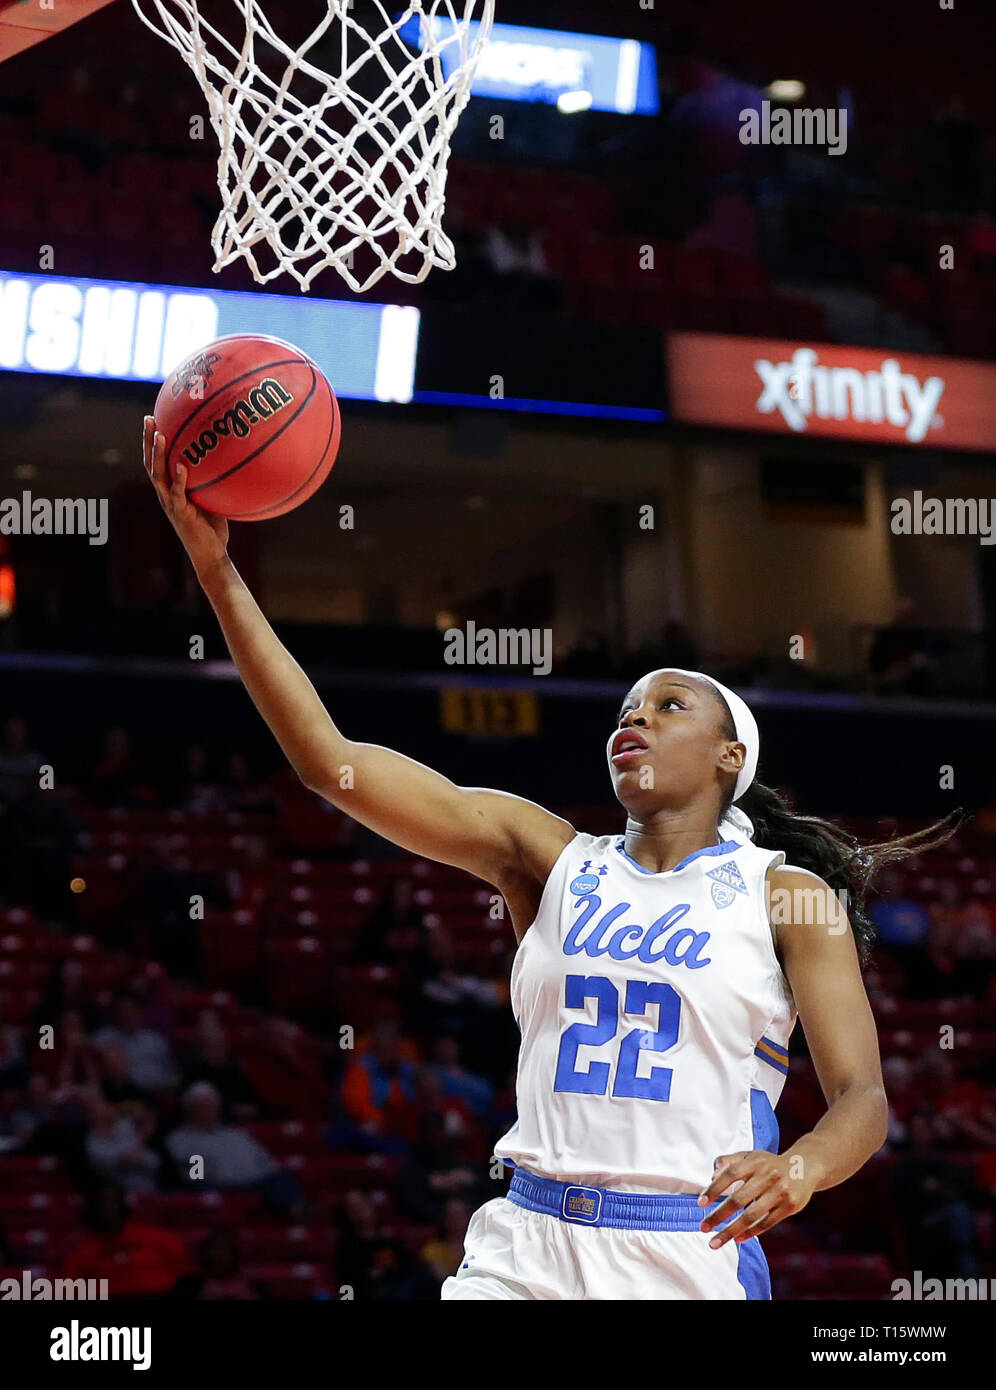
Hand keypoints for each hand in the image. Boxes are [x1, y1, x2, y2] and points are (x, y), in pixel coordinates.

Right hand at [143, 415, 228, 579]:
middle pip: (151, 462)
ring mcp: (170, 504)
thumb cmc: (213, 526)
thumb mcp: (212, 497)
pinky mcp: (180, 514)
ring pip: (158, 475)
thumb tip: (229, 456)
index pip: (157, 461)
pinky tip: (181, 465)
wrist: (210, 553)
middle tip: (148, 418)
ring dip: (157, 455)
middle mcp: (165, 494)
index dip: (152, 441)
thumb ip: (212, 479)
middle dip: (148, 440)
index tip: (153, 418)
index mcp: (170, 489)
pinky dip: (179, 479)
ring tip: (159, 435)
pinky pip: (177, 494)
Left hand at [698, 1148, 815, 1247]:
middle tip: (703, 1227)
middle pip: (738, 1199)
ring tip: (716, 1242)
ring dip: (731, 1231)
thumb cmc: (768, 1163)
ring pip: (751, 1216)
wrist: (804, 1166)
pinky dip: (750, 1232)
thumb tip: (711, 1178)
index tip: (700, 1203)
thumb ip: (728, 1162)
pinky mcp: (790, 1206)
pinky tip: (738, 1239)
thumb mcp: (749, 1156)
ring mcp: (780, 1192)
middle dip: (718, 1216)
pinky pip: (767, 1223)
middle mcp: (768, 1176)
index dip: (714, 1189)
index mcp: (755, 1161)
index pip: (730, 1174)